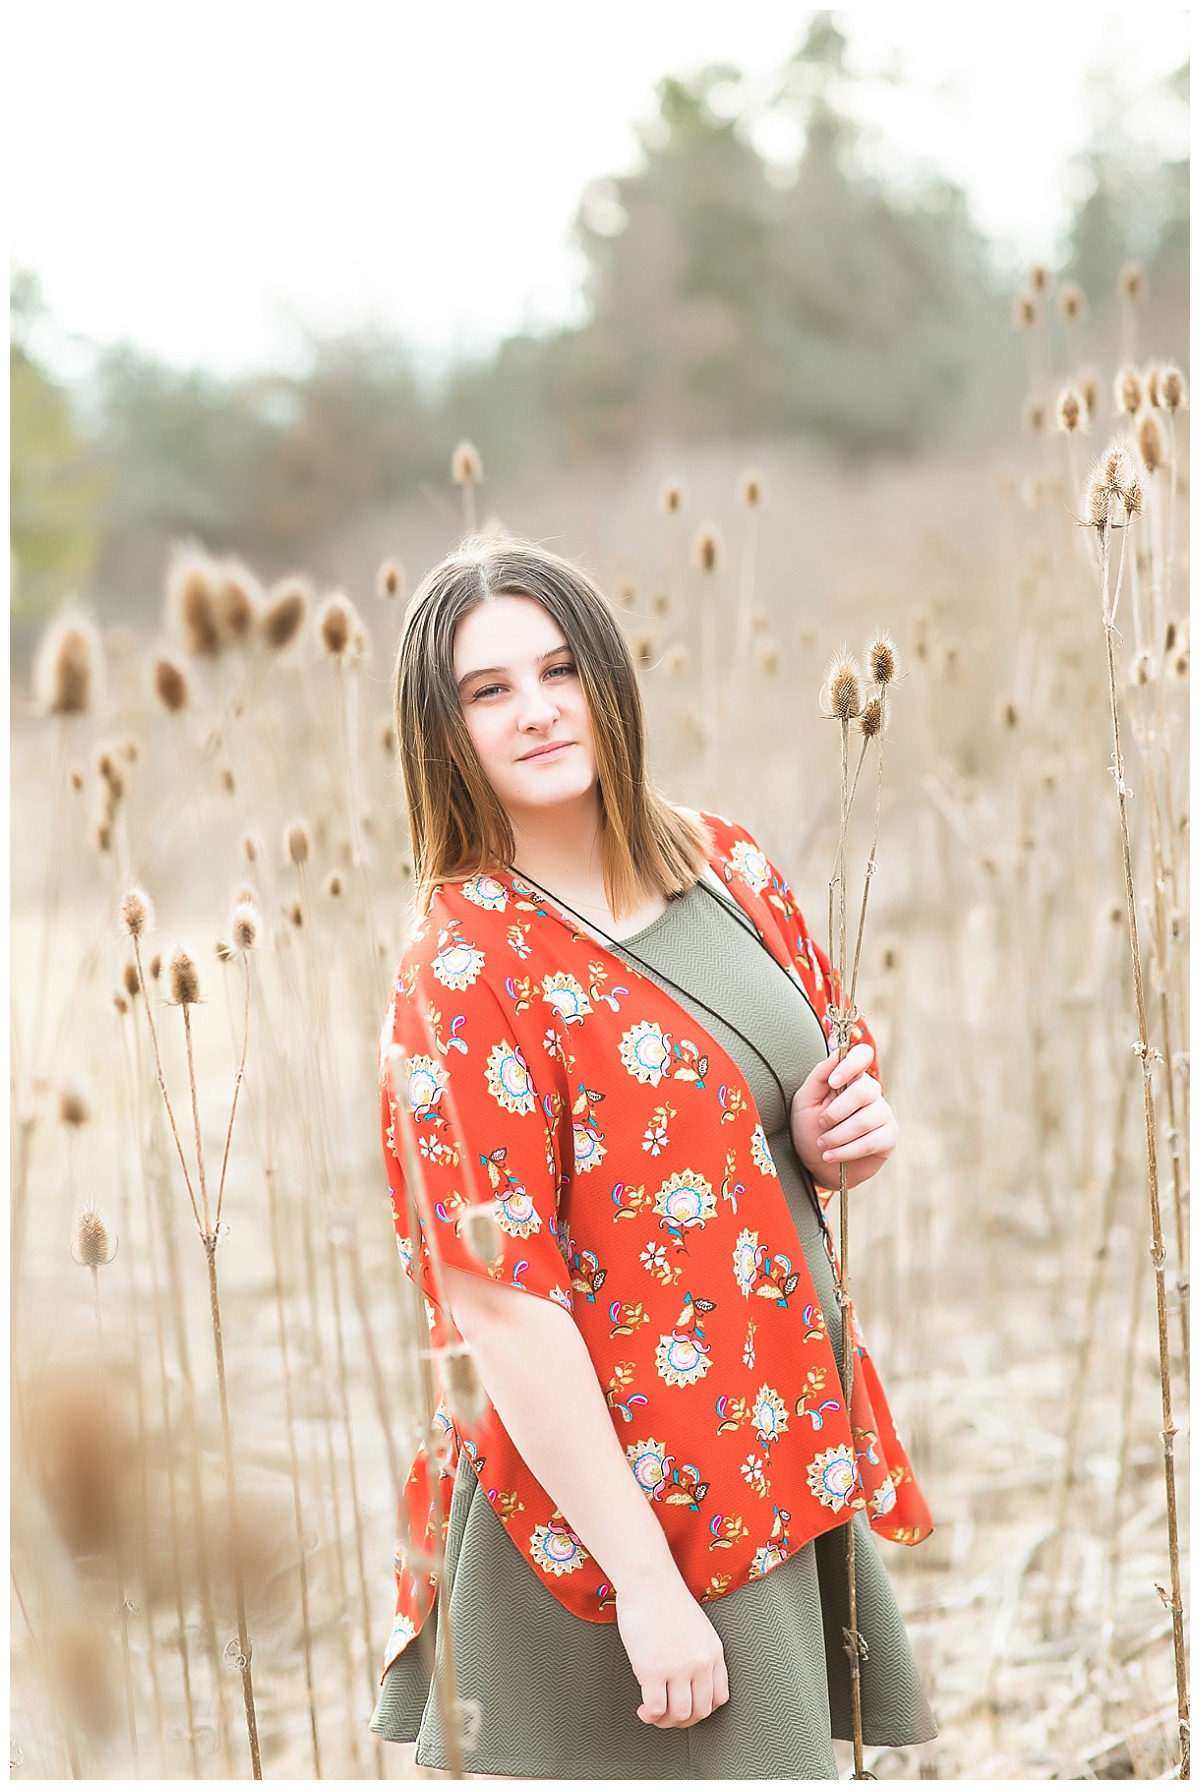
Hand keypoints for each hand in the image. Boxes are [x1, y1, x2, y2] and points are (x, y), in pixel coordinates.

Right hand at [615, 1574, 728, 1727]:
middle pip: (700, 1711)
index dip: (703, 1709)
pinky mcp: (653, 1671)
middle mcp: (700, 1663)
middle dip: (683, 1720)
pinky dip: (649, 1715)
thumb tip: (688, 1680)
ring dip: (665, 1721)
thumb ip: (698, 1653)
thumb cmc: (665, 1597)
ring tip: (654, 1713)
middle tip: (669, 1716)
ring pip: (679, 1715)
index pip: (719, 1697)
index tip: (689, 1708)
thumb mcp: (697, 1627)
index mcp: (713, 1652)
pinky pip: (656, 1709)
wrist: (648, 1580)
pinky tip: (644, 1710)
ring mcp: (677, 1669)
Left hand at [789, 1041, 897, 1188]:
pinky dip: (847, 1150)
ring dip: (838, 1135)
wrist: (814, 1163)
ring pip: (866, 1119)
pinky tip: (832, 1155)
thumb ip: (819, 1076)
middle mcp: (870, 1092)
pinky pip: (872, 1141)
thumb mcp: (805, 1101)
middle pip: (865, 1090)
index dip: (851, 1065)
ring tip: (823, 1144)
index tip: (833, 1082)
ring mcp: (882, 1114)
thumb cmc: (809, 1128)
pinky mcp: (888, 1137)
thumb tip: (837, 1053)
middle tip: (821, 1123)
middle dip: (836, 1112)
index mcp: (850, 1077)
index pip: (863, 1055)